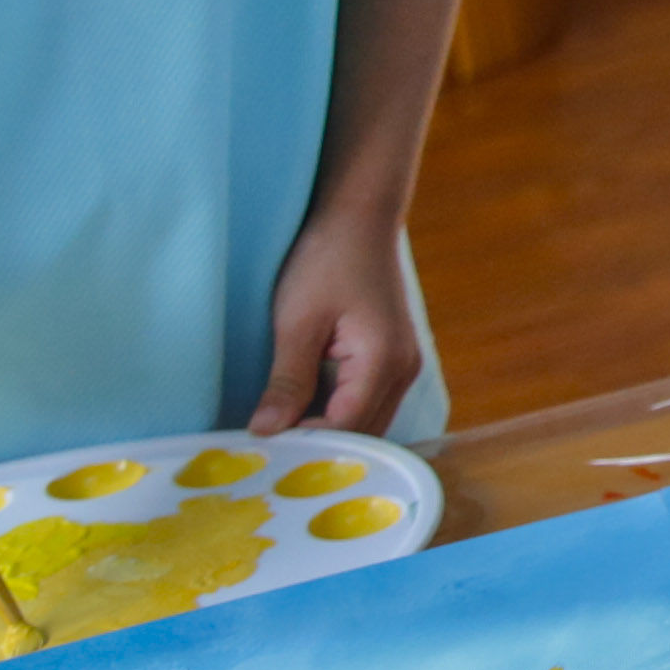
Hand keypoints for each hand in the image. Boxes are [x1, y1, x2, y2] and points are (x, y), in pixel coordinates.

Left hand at [252, 206, 427, 434]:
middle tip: (270, 452)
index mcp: (384, 362)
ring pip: (368, 421)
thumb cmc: (327, 259)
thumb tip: (266, 432)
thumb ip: (287, 382)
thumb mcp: (297, 322)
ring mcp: (404, 364)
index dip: (307, 445)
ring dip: (330, 431)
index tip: (264, 451)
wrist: (359, 217)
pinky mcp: (393, 356)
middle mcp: (404, 370)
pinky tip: (306, 412)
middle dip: (320, 446)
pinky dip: (339, 413)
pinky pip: (368, 402)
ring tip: (284, 436)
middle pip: (365, 433)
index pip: (346, 428)